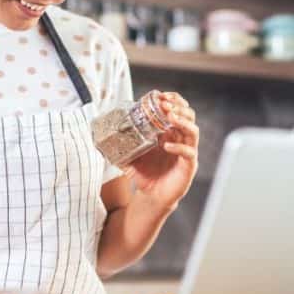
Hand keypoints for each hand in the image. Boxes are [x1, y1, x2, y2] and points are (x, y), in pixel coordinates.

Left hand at [125, 92, 199, 210]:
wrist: (152, 197)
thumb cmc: (145, 175)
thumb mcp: (130, 157)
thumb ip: (121, 146)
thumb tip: (100, 139)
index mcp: (169, 133)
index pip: (178, 110)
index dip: (173, 100)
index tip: (161, 95)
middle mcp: (181, 139)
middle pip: (189, 115)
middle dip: (178, 107)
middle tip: (165, 104)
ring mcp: (187, 152)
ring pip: (193, 131)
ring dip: (182, 121)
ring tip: (170, 117)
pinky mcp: (189, 166)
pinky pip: (189, 153)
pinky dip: (179, 147)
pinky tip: (165, 146)